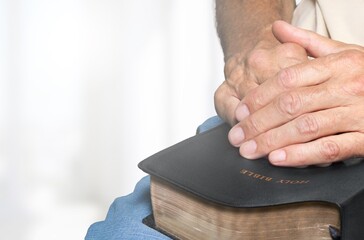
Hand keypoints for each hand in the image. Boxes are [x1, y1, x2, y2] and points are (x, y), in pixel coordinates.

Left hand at [228, 21, 363, 166]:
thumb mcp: (342, 52)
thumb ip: (306, 42)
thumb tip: (276, 28)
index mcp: (337, 65)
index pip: (287, 79)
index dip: (259, 97)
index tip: (240, 111)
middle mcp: (346, 86)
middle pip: (291, 104)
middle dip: (258, 122)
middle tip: (237, 136)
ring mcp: (357, 112)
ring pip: (306, 126)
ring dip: (272, 140)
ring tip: (249, 149)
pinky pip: (330, 147)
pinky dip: (302, 154)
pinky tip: (279, 159)